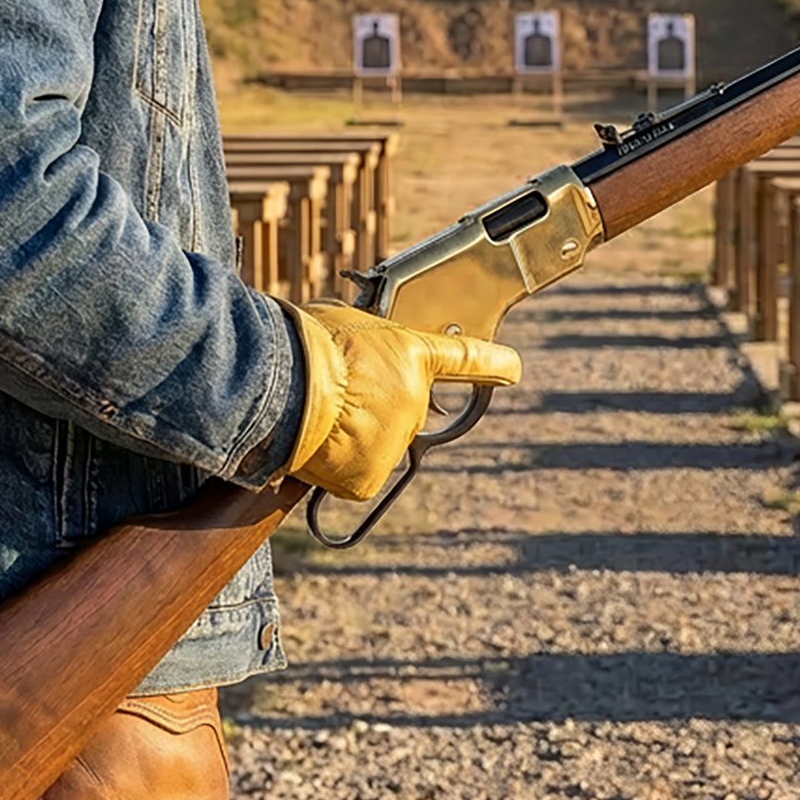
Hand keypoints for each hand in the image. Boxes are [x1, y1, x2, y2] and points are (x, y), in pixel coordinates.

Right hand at [281, 301, 520, 500]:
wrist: (288, 387)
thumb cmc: (308, 344)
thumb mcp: (345, 321)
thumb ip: (364, 344)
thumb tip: (349, 356)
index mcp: (413, 354)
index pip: (468, 359)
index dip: (493, 363)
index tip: (511, 368)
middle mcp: (416, 400)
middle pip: (400, 409)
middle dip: (372, 404)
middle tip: (336, 392)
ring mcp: (398, 441)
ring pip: (375, 442)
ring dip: (351, 435)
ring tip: (319, 415)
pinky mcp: (370, 478)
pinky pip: (354, 474)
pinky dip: (335, 466)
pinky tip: (318, 446)